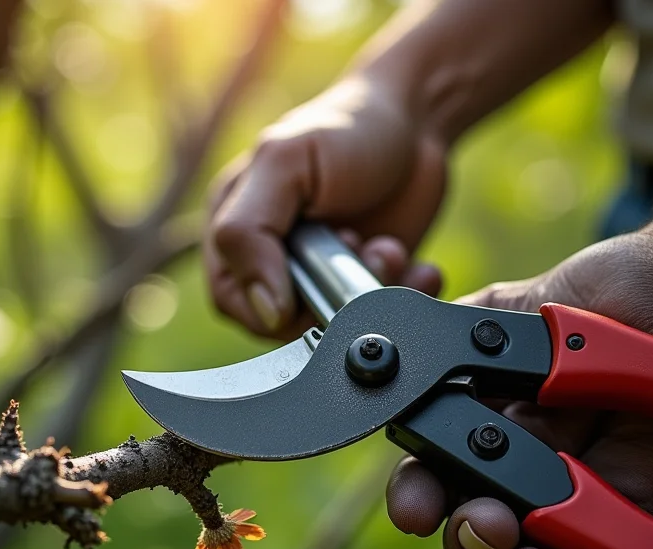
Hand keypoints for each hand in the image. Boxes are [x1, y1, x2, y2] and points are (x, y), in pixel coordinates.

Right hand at [205, 74, 445, 338]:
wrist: (419, 122)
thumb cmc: (346, 128)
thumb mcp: (284, 163)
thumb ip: (251, 232)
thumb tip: (264, 311)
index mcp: (235, 229)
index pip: (233, 299)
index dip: (274, 305)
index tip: (316, 281)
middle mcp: (274, 259)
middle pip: (286, 321)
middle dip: (331, 295)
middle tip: (362, 249)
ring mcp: (320, 277)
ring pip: (335, 323)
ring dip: (370, 294)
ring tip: (390, 250)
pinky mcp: (362, 285)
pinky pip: (377, 318)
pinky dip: (403, 298)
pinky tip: (417, 268)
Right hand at [386, 229, 652, 548]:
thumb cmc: (603, 293)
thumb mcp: (508, 311)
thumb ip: (449, 344)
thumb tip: (389, 371)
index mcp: (489, 425)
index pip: (437, 478)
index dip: (418, 500)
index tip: (417, 511)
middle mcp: (527, 466)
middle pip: (476, 532)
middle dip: (468, 545)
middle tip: (486, 527)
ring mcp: (582, 493)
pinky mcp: (638, 513)